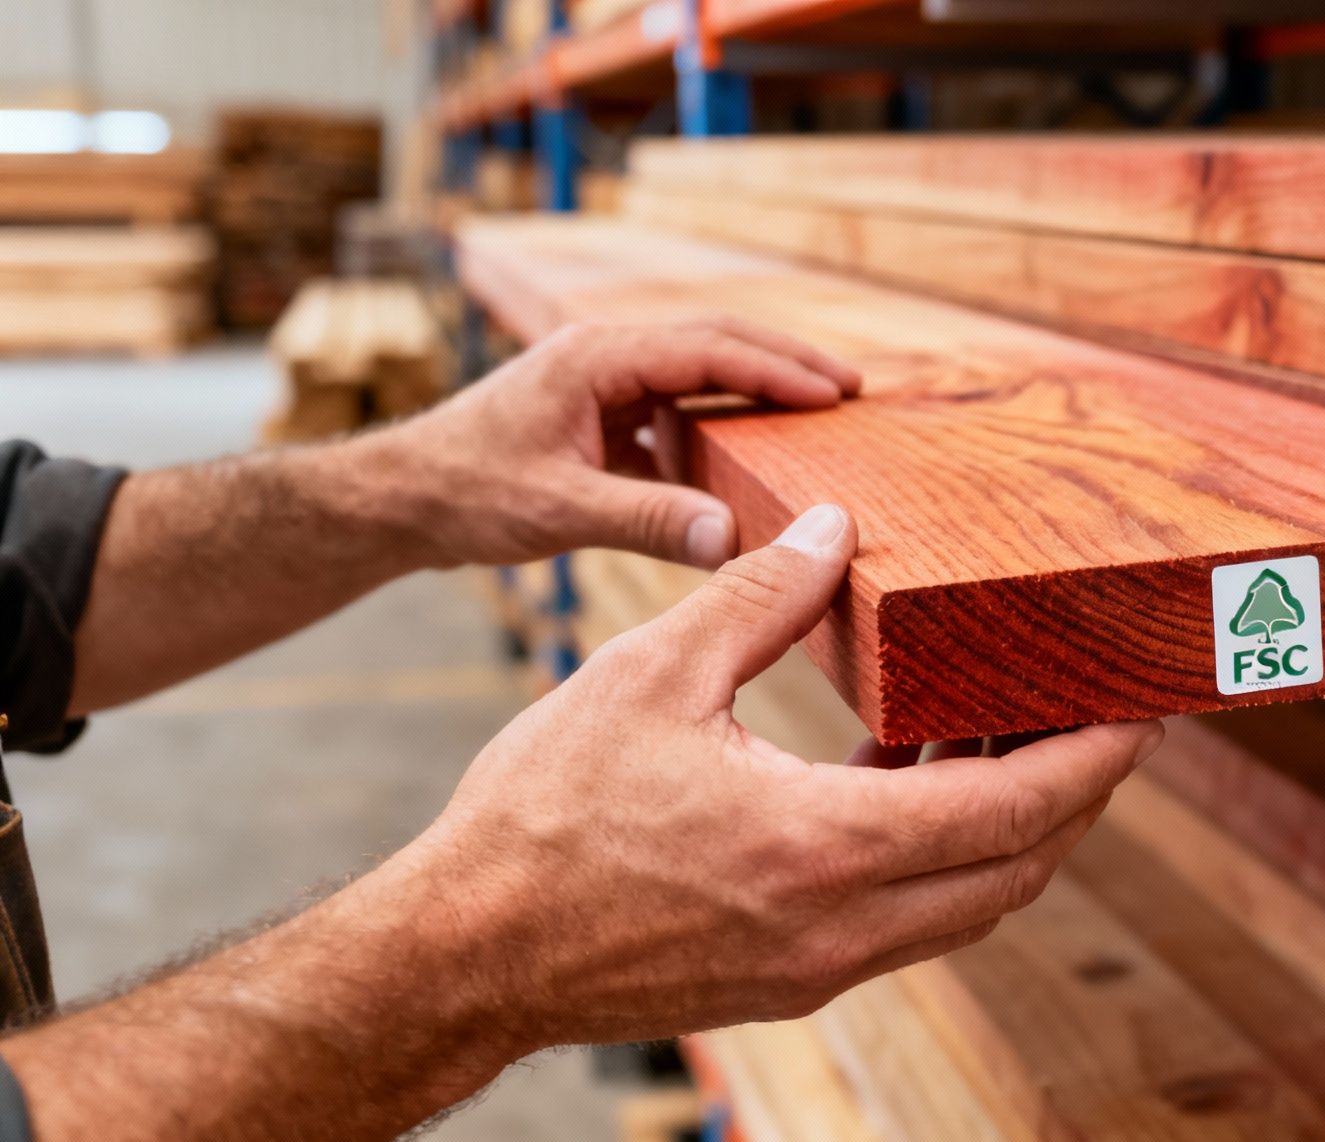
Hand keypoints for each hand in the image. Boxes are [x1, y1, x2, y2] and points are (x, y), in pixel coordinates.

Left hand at [374, 319, 860, 569]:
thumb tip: (733, 540)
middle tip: (850, 390)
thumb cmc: (463, 492)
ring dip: (756, 387)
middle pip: (714, 343)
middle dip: (784, 363)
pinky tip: (750, 451)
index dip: (777, 370)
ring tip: (818, 410)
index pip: (708, 350)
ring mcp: (601, 383)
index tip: (835, 393)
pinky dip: (720, 421)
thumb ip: (649, 521)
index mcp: (596, 357)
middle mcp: (603, 356)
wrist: (397, 497)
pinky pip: (674, 407)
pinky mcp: (597, 415)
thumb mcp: (559, 510)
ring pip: (697, 372)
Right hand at [383, 504, 1163, 1049]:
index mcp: (825, 847)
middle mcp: (844, 924)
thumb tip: (833, 530)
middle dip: (1075, 791)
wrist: (466, 953)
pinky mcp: (792, 976)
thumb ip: (757, 599)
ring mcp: (821, 963)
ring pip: (970, 900)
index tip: (1141, 710)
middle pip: (1019, 867)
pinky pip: (910, 915)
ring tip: (1005, 725)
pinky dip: (941, 849)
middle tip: (1096, 714)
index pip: (1016, 808)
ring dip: (1010, 823)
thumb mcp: (651, 676)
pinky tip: (910, 770)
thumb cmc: (542, 817)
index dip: (1093, 758)